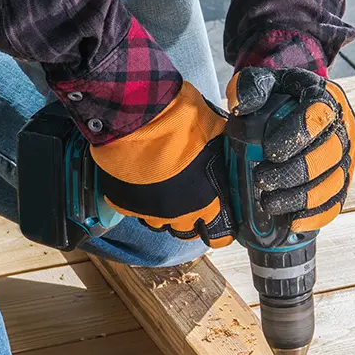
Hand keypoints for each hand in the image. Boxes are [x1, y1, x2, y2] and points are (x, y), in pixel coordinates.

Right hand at [90, 81, 235, 248]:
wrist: (139, 119)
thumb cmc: (181, 124)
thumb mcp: (215, 134)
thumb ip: (221, 153)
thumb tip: (229, 152)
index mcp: (208, 202)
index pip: (220, 235)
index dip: (220, 229)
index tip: (217, 221)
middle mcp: (180, 215)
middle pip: (187, 233)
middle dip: (189, 220)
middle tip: (188, 202)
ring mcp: (151, 212)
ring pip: (160, 224)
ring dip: (163, 211)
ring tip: (162, 191)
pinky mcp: (125, 205)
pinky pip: (135, 210)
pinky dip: (139, 201)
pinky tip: (140, 185)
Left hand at [227, 67, 354, 231]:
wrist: (293, 109)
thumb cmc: (277, 97)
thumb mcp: (262, 82)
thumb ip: (250, 88)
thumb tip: (241, 107)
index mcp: (326, 98)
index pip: (319, 115)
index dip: (296, 135)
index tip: (268, 150)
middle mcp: (344, 128)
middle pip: (328, 155)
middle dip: (293, 173)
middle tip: (262, 180)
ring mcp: (346, 158)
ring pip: (332, 183)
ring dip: (300, 198)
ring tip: (269, 203)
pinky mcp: (342, 183)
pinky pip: (335, 203)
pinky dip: (315, 216)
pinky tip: (292, 222)